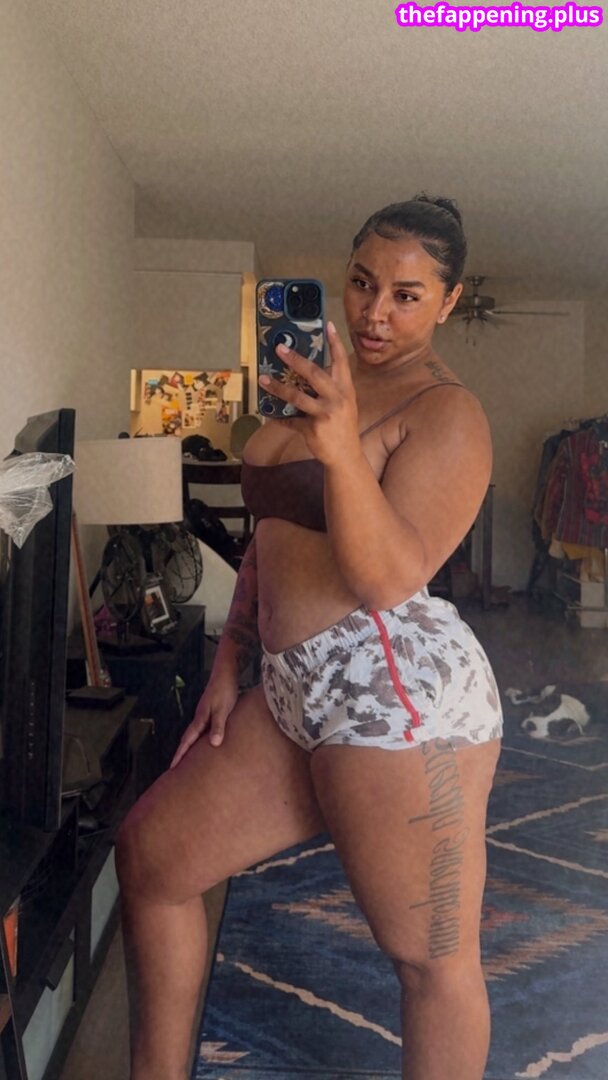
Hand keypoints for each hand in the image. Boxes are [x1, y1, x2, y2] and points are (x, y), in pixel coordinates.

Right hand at [170, 670, 238, 766]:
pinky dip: (202, 739)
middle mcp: (200, 718)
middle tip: (176, 769)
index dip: (180, 754)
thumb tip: (213, 744)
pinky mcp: (212, 712)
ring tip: (190, 761)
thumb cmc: (225, 689)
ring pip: (196, 735)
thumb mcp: (223, 709)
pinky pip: (204, 730)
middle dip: (182, 754)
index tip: (172, 768)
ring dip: (191, 747)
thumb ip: (218, 726)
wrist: (226, 672)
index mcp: (200, 719)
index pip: (187, 741)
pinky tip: (208, 743)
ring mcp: (205, 715)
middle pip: (188, 739)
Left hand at [258, 321, 359, 465]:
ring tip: (263, 380)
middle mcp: (337, 399)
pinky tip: (269, 413)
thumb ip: (331, 389)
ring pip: (296, 397)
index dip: (335, 343)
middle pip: (314, 374)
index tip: (329, 325)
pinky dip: (279, 418)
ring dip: (277, 387)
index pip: (341, 362)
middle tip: (280, 348)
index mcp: (345, 390)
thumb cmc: (343, 426)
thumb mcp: (345, 404)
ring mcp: (325, 414)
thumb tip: (305, 373)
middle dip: (295, 359)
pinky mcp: (312, 429)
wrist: (347, 456)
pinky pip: (291, 421)